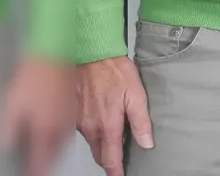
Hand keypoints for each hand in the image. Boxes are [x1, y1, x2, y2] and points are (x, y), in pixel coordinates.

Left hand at [0, 57, 75, 175]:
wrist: (55, 54)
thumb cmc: (33, 78)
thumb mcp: (12, 106)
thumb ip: (9, 130)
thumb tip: (6, 146)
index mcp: (45, 128)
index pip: (41, 158)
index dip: (36, 170)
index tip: (33, 175)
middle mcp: (61, 126)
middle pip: (55, 153)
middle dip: (48, 163)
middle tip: (42, 168)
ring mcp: (69, 116)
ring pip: (64, 142)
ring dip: (57, 152)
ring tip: (50, 156)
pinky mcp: (73, 105)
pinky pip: (70, 129)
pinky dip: (63, 137)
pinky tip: (58, 133)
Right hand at [77, 56, 153, 175]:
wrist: (91, 55)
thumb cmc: (114, 72)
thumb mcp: (136, 95)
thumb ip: (141, 122)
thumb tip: (147, 143)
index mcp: (108, 125)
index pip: (111, 158)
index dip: (116, 170)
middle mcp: (90, 127)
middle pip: (99, 154)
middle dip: (108, 161)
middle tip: (118, 163)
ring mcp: (79, 122)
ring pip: (91, 143)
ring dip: (100, 148)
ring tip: (112, 146)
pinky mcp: (72, 114)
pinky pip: (83, 132)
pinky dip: (92, 135)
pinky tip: (100, 127)